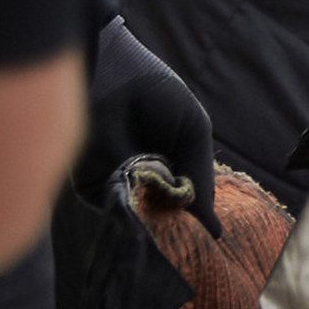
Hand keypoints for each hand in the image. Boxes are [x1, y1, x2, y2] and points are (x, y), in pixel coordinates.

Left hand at [89, 15, 211, 210]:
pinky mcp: (92, 186)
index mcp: (172, 167)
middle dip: (177, 218)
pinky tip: (140, 182)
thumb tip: (215, 232)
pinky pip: (115, 209)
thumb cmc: (159, 95)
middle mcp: (146, 179)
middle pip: (166, 215)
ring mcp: (120, 184)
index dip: (197, 214)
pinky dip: (131, 204)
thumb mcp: (194, 134)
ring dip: (156, 210)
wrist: (113, 76)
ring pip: (142, 216)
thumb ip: (201, 181)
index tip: (206, 226)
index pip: (188, 202)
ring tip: (161, 183)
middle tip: (185, 215)